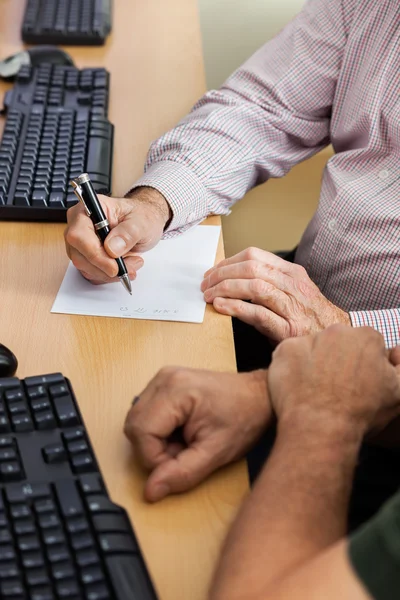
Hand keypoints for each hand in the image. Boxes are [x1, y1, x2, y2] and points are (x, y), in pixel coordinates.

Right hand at [64, 187, 170, 283]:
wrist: (143, 224)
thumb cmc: (140, 217)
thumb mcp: (142, 221)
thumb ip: (128, 232)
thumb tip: (111, 248)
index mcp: (88, 209)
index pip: (78, 235)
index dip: (95, 254)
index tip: (114, 266)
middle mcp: (79, 226)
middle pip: (79, 255)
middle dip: (105, 267)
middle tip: (131, 267)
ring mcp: (81, 243)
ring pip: (85, 268)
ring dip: (110, 273)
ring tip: (132, 264)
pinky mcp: (86, 257)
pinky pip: (92, 273)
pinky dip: (109, 275)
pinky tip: (125, 267)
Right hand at [124, 367, 269, 501]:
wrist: (260, 396)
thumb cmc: (244, 418)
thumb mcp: (216, 453)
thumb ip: (182, 474)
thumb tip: (150, 491)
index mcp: (176, 390)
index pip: (142, 433)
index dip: (155, 459)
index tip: (180, 463)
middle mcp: (164, 379)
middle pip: (134, 426)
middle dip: (154, 449)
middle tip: (184, 453)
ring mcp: (163, 378)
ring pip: (137, 421)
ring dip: (155, 441)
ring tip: (184, 441)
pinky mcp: (165, 383)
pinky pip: (146, 413)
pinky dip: (158, 430)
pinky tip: (181, 431)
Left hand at [201, 247, 349, 341]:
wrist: (336, 340)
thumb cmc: (310, 319)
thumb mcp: (293, 293)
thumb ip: (268, 283)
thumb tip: (231, 278)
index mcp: (292, 273)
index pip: (255, 256)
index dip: (228, 262)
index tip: (212, 272)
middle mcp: (293, 286)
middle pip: (251, 268)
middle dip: (222, 274)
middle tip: (205, 285)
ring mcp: (293, 307)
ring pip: (254, 286)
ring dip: (225, 289)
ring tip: (209, 296)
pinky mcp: (289, 330)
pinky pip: (258, 313)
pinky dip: (235, 308)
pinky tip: (221, 307)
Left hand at [268, 325, 399, 437]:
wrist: (320, 428)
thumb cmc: (361, 413)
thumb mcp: (398, 393)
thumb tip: (396, 353)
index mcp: (366, 336)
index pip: (367, 344)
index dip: (364, 364)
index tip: (359, 382)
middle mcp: (337, 331)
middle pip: (339, 342)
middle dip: (339, 359)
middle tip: (337, 387)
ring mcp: (308, 339)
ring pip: (313, 348)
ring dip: (315, 362)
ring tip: (316, 390)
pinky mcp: (285, 350)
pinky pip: (290, 355)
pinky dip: (293, 368)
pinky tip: (299, 387)